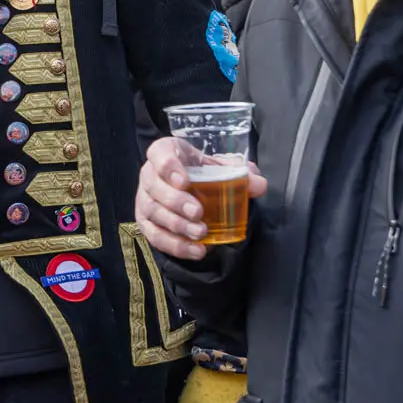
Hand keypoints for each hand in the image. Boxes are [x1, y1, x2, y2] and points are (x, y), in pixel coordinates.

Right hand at [134, 137, 266, 260]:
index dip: (168, 167)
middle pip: (154, 186)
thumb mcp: (218, 167)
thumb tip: (258, 184)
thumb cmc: (200, 172)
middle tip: (198, 212)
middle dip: (175, 201)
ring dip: (177, 225)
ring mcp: (144, 200)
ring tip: (201, 233)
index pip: (159, 154)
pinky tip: (197, 250)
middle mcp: (149, 174)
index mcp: (165, 152)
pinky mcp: (145, 223)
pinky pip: (155, 236)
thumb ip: (239, 174)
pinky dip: (176, 245)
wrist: (188, 187)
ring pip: (153, 213)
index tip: (184, 181)